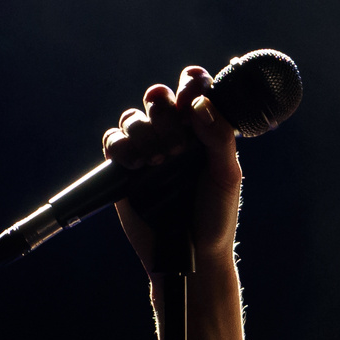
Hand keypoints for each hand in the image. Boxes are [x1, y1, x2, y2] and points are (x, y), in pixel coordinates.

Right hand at [107, 64, 241, 270]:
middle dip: (165, 114)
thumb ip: (220, 137)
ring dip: (145, 133)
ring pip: (133, 117)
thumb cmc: (216, 215)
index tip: (191, 101)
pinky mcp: (123, 168)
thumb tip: (199, 105)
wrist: (192, 254)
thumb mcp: (227, 175)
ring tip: (160, 162)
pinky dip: (122, 147)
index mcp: (202, 128)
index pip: (194, 88)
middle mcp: (173, 133)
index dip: (191, 84)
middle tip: (178, 146)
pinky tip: (138, 166)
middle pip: (159, 97)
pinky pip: (112, 141)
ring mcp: (147, 149)